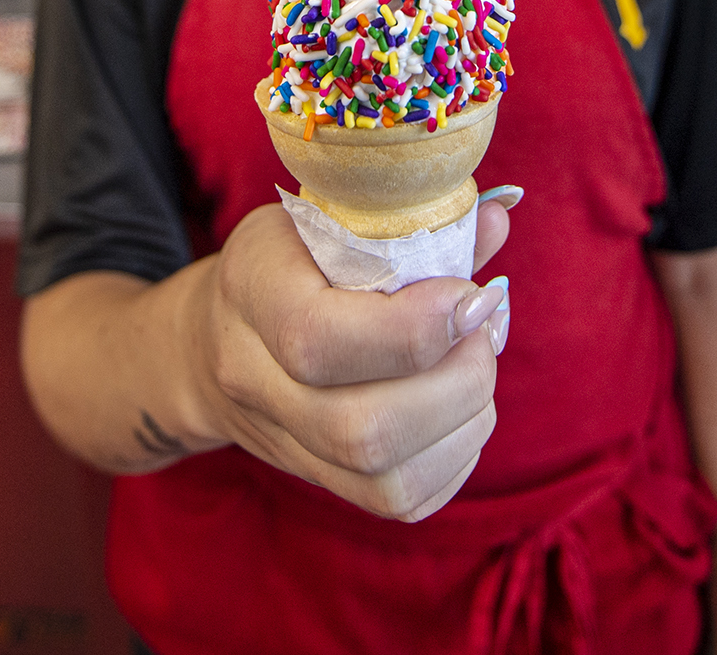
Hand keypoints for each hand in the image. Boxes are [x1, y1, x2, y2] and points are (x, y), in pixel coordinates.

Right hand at [190, 197, 514, 521]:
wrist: (217, 339)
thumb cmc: (290, 259)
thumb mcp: (334, 215)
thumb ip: (415, 221)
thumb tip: (499, 218)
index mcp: (253, 292)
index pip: (318, 339)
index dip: (414, 328)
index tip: (471, 294)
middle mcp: (255, 382)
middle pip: (363, 429)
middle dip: (459, 380)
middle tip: (482, 326)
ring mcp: (284, 444)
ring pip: (389, 479)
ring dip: (467, 420)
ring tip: (474, 362)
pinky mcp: (322, 483)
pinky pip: (404, 501)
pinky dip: (457, 455)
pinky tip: (460, 405)